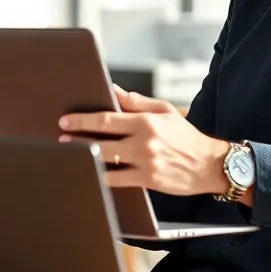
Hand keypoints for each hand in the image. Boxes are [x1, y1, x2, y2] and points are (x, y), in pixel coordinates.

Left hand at [58, 84, 229, 195]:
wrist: (209, 164)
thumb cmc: (186, 136)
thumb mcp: (164, 111)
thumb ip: (137, 102)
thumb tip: (113, 91)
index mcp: (146, 121)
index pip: (107, 118)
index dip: (83, 120)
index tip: (65, 121)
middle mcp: (144, 141)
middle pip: (102, 140)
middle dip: (78, 139)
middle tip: (61, 138)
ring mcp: (145, 162)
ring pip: (106, 161)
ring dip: (86, 158)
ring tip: (71, 155)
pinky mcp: (148, 180)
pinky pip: (117, 180)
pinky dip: (102, 176)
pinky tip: (91, 173)